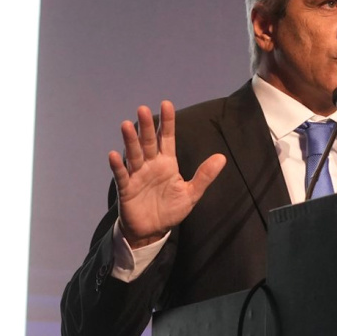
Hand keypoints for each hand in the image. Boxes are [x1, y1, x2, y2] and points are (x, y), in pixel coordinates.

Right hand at [108, 101, 225, 247]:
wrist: (153, 231)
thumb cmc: (170, 209)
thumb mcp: (191, 193)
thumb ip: (204, 176)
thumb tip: (222, 157)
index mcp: (167, 163)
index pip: (167, 138)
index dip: (167, 122)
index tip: (166, 104)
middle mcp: (151, 165)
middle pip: (148, 142)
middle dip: (147, 127)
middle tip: (143, 109)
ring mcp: (137, 175)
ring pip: (134, 154)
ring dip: (130, 140)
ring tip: (126, 125)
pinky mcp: (126, 189)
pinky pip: (122, 176)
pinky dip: (118, 166)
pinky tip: (114, 154)